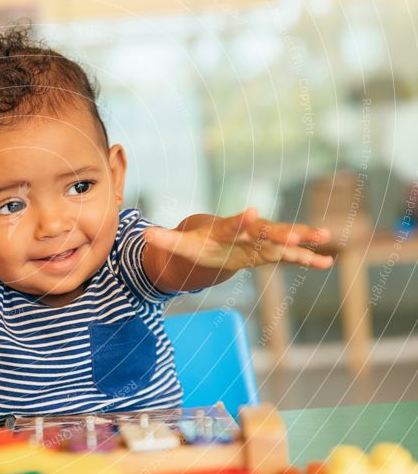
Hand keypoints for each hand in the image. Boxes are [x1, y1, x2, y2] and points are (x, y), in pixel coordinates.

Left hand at [144, 208, 333, 271]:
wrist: (212, 239)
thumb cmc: (196, 242)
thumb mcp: (180, 244)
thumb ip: (165, 240)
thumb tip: (145, 235)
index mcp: (225, 229)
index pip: (233, 223)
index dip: (242, 219)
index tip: (253, 212)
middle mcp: (247, 231)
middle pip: (266, 230)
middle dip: (283, 231)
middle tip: (301, 233)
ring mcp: (261, 241)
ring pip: (284, 238)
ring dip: (303, 238)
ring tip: (325, 237)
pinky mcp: (270, 251)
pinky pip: (291, 255)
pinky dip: (307, 259)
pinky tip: (328, 262)